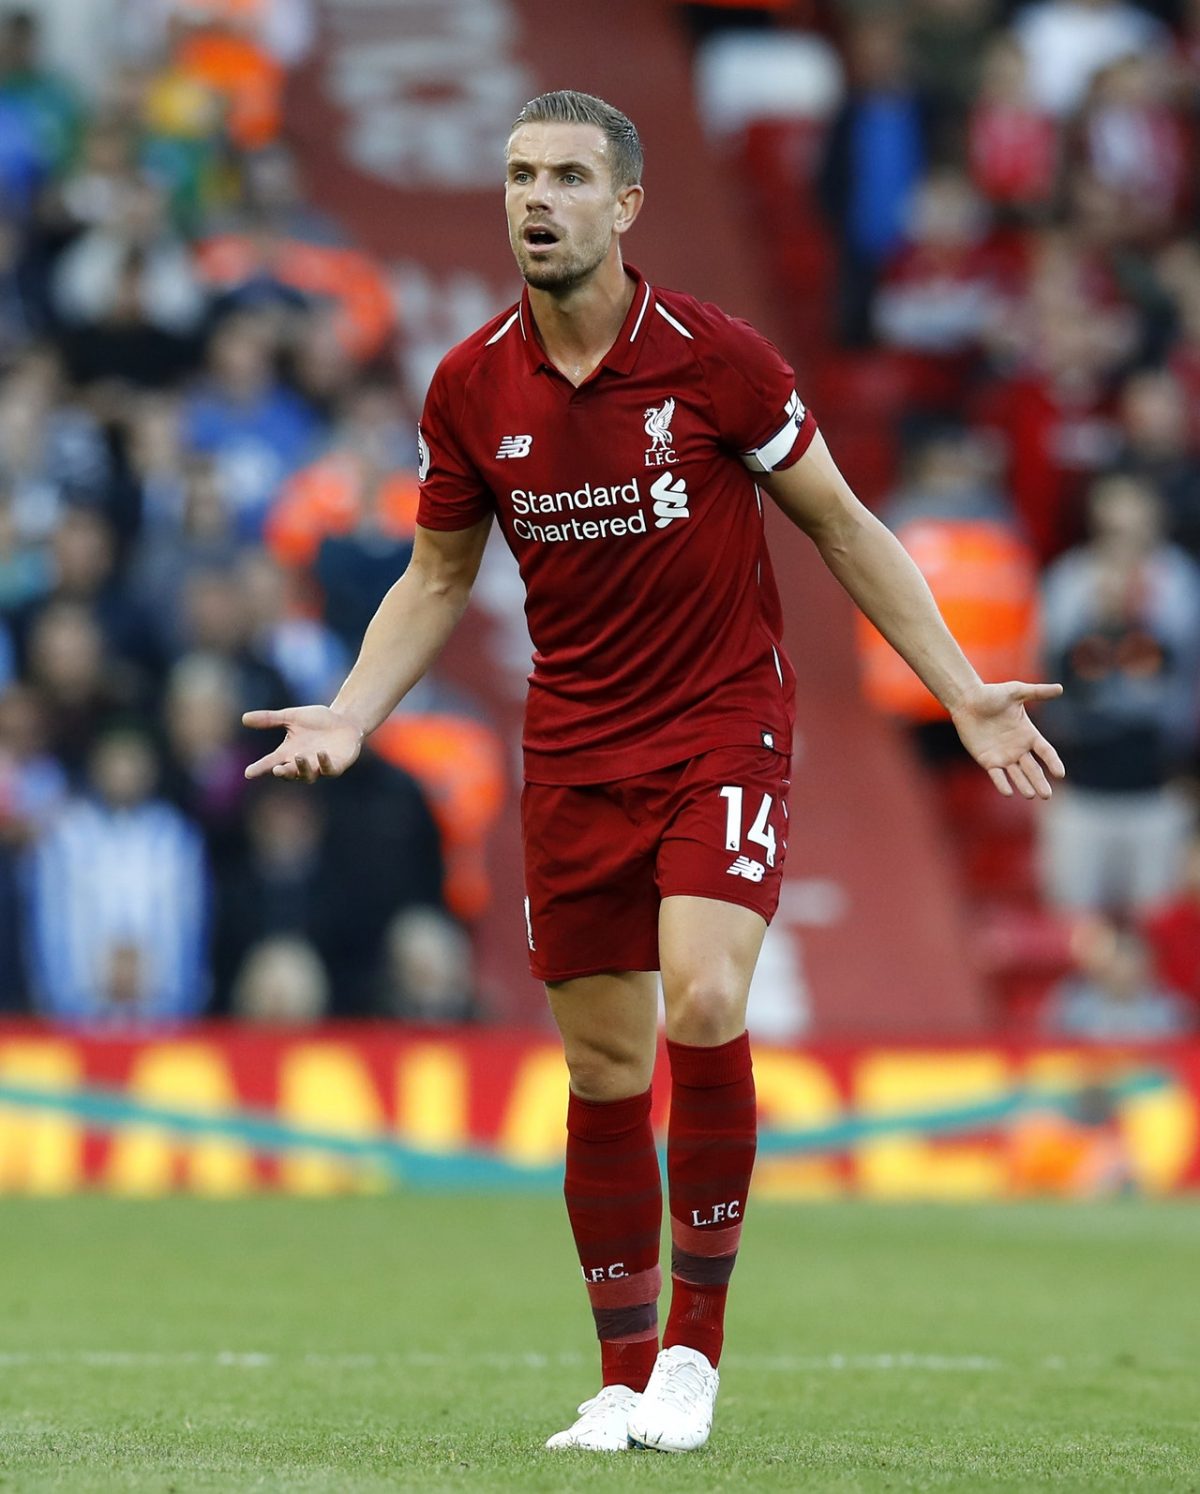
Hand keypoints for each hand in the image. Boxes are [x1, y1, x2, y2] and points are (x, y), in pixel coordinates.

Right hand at [242, 705, 364, 783]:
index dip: (259, 768)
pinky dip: (324, 763)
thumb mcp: (291, 717)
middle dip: (284, 772)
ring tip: (299, 757)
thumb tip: (243, 718)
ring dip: (303, 768)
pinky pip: (329, 770)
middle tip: (277, 769)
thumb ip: (270, 719)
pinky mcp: (335, 766)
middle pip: (289, 773)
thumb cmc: (317, 721)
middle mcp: (302, 763)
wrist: (344, 721)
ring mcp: (319, 767)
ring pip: (308, 775)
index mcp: (288, 753)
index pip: (270, 763)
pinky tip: (321, 753)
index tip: (249, 773)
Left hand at [949, 682, 1065, 799]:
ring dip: (1024, 785)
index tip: (1060, 774)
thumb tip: (1060, 688)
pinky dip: (1002, 783)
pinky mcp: (987, 760)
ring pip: (1017, 774)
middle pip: (1033, 769)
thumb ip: (1037, 692)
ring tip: (1030, 795)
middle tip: (1047, 796)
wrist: (967, 701)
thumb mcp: (1016, 692)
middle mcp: (1019, 748)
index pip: (1045, 751)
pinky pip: (997, 775)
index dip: (1053, 762)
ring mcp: (1003, 756)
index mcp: (1029, 734)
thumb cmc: (991, 694)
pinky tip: (1008, 792)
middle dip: (1040, 782)